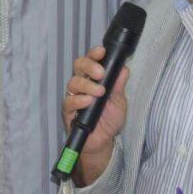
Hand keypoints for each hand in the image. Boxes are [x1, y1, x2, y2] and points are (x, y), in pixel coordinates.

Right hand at [62, 48, 128, 184]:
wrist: (102, 142)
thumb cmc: (109, 119)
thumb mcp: (119, 102)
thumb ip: (119, 86)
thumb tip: (124, 69)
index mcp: (94, 78)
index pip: (91, 60)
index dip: (94, 54)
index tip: (102, 51)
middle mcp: (82, 83)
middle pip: (78, 66)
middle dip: (89, 66)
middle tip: (100, 73)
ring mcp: (74, 96)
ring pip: (74, 82)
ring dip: (87, 85)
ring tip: (99, 92)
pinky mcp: (68, 110)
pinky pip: (69, 100)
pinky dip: (79, 99)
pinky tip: (88, 101)